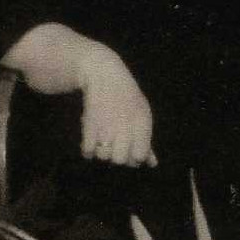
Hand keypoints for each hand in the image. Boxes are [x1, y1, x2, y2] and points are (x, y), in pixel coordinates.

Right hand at [79, 42, 155, 166]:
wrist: (104, 76)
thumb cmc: (127, 98)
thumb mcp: (142, 115)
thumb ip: (147, 141)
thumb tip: (152, 164)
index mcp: (142, 124)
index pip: (140, 156)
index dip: (135, 158)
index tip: (130, 150)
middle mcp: (125, 127)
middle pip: (121, 160)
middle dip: (117, 157)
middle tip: (114, 146)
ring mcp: (106, 126)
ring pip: (103, 157)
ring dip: (102, 153)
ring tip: (102, 141)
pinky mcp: (89, 125)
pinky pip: (87, 151)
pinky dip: (88, 150)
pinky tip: (91, 140)